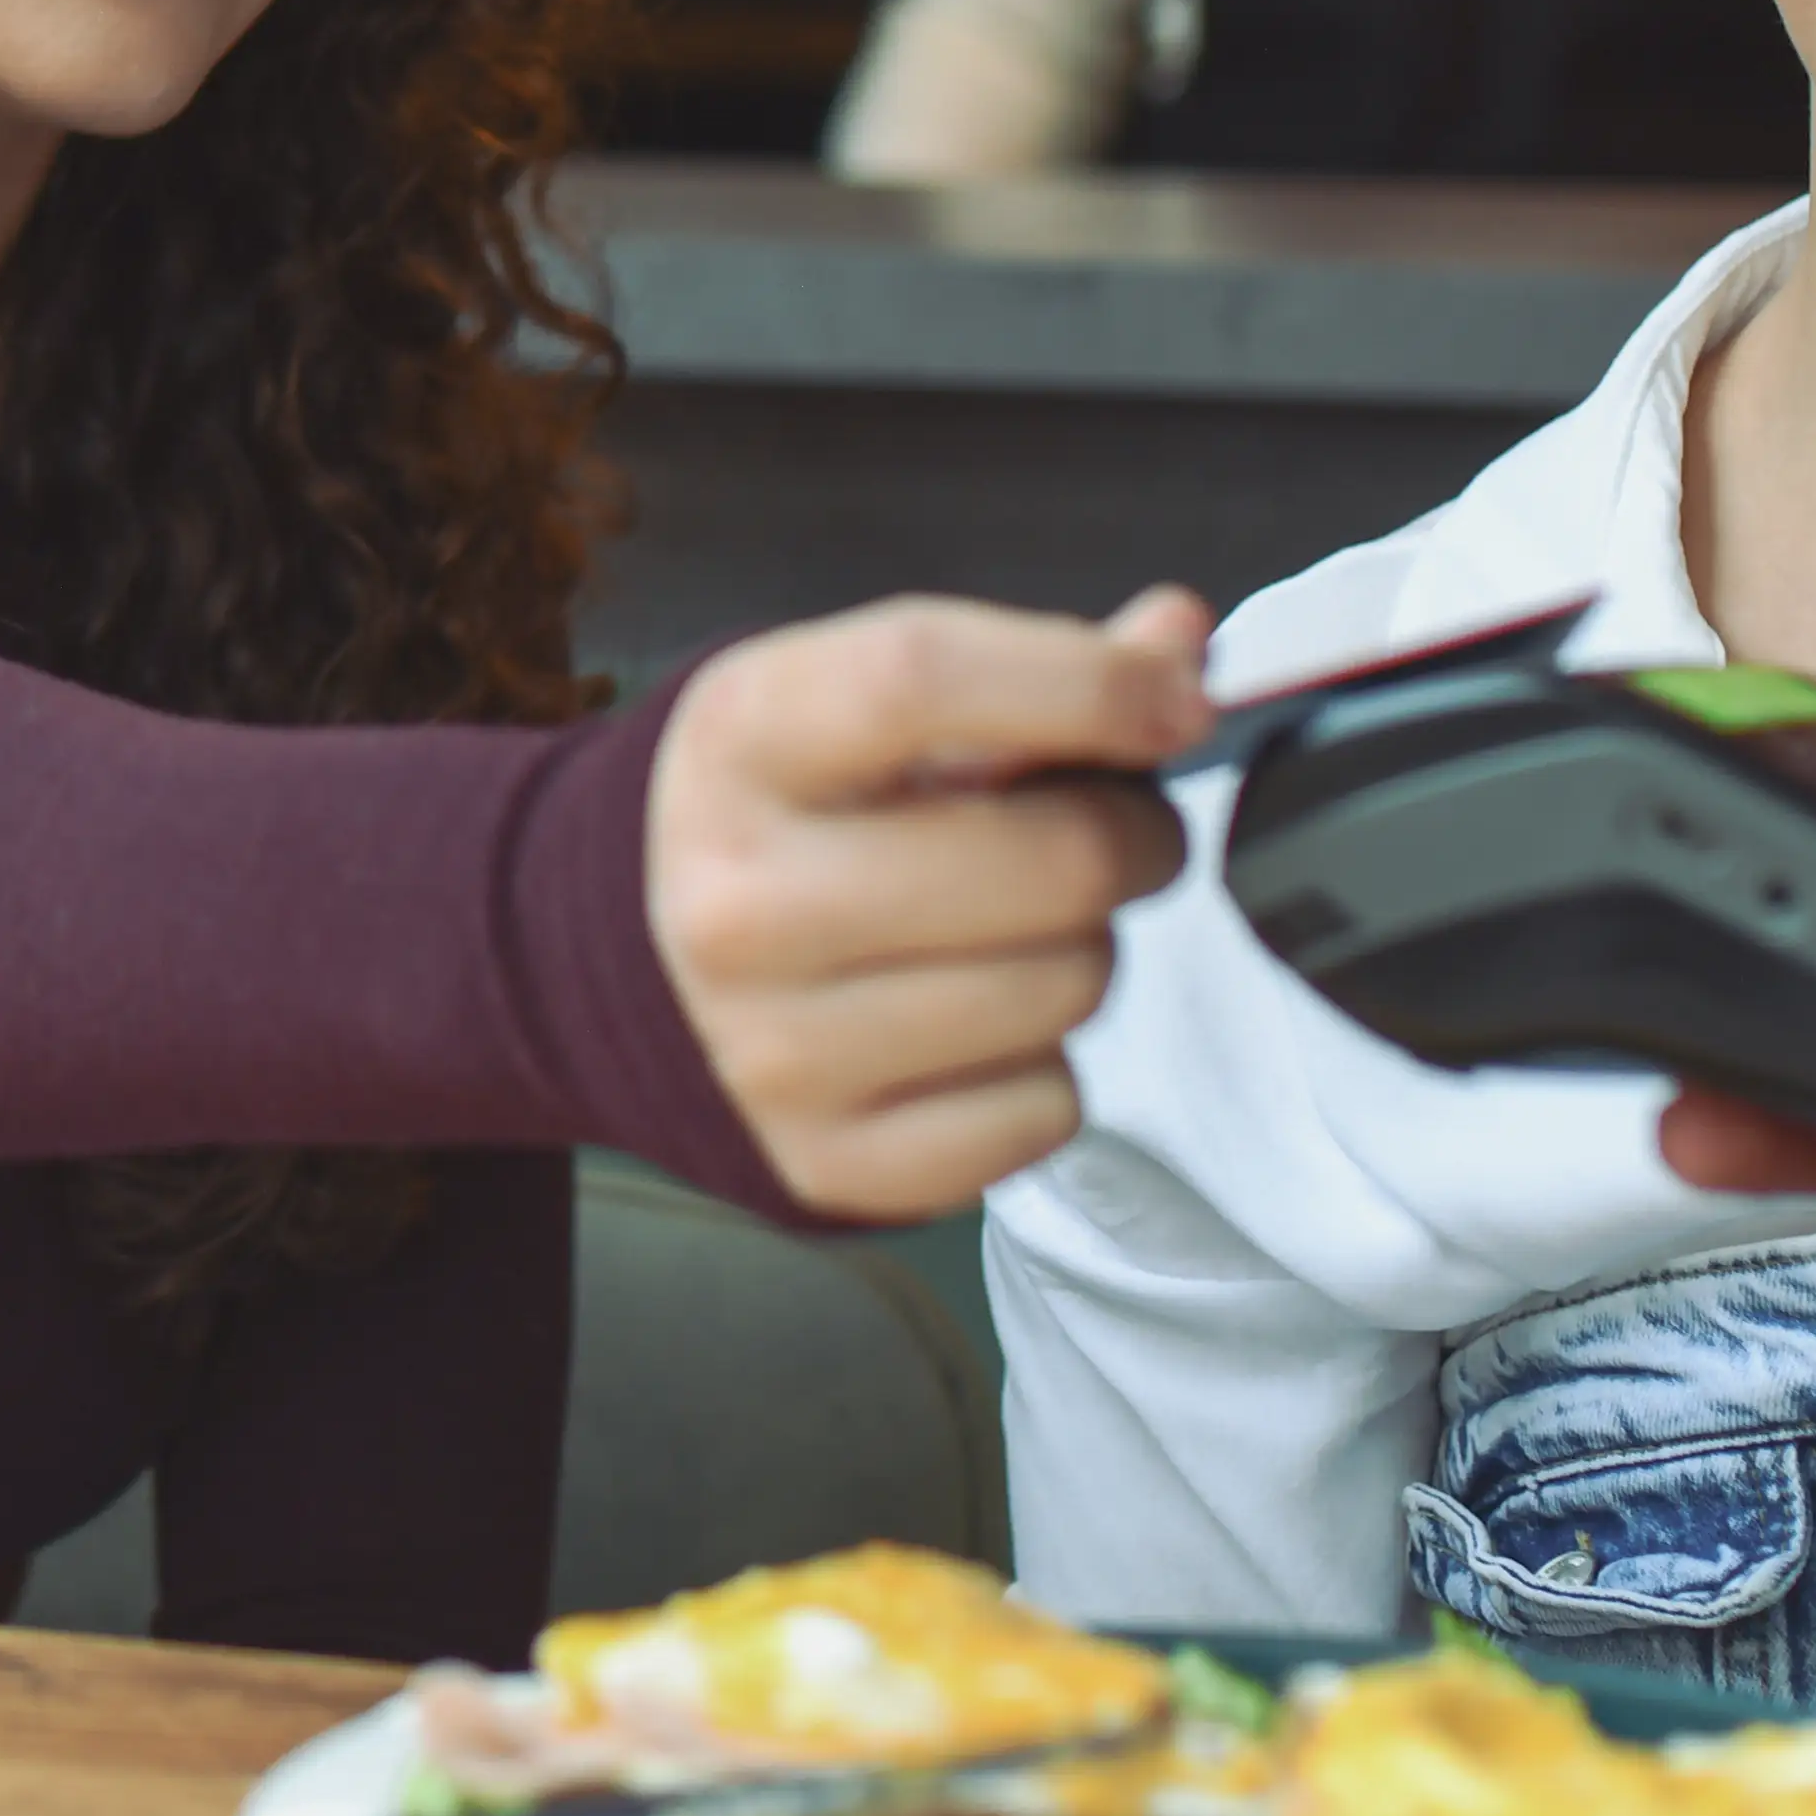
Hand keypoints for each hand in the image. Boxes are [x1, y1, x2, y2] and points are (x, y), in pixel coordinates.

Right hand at [648, 594, 1212, 1218]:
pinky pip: (1048, 1112)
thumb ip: (1032, 673)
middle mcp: (739, 900)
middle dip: (1133, 836)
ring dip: (1085, 952)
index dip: (1091, 682)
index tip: (1177, 698)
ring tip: (1018, 931)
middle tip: (1115, 834)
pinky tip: (978, 1029)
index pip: (925, 678)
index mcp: (742, 742)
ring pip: (1070, 988)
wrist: (634, 959)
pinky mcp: (827, 1164)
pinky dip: (1046, 1071)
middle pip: (1054, 860)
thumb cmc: (790, 809)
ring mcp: (776, 1049)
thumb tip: (1182, 651)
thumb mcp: (863, 702)